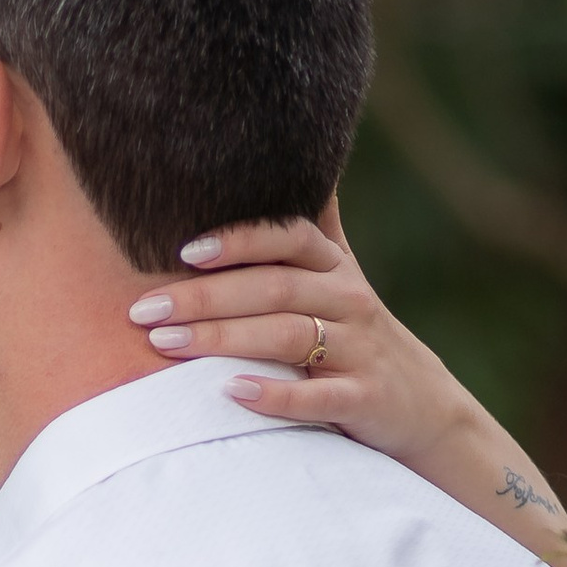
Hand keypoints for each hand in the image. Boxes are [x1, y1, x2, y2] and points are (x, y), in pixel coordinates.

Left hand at [126, 201, 466, 460]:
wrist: (423, 406)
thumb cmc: (360, 337)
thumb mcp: (340, 278)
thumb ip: (311, 231)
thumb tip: (289, 160)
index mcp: (334, 269)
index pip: (289, 238)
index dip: (240, 239)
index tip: (184, 250)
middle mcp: (348, 300)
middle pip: (275, 289)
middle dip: (205, 297)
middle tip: (143, 309)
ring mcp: (358, 350)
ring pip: (288, 336)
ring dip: (223, 339)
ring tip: (165, 344)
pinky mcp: (364, 399)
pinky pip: (318, 397)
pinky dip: (275, 395)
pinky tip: (232, 393)